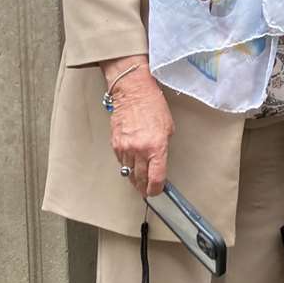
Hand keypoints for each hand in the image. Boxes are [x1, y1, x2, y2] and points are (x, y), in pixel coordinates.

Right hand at [104, 62, 173, 196]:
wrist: (133, 91)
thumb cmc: (152, 105)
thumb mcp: (168, 128)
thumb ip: (163, 148)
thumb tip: (158, 162)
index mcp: (156, 146)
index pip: (156, 177)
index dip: (156, 189)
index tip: (157, 191)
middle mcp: (139, 150)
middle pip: (140, 179)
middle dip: (144, 187)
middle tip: (147, 190)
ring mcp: (125, 148)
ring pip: (129, 173)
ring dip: (134, 178)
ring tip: (139, 181)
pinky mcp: (115, 144)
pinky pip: (121, 161)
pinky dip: (126, 165)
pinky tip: (131, 164)